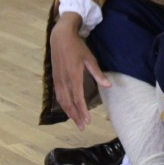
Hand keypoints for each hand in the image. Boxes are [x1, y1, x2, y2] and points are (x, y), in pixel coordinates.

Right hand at [49, 12, 110, 129]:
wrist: (60, 37)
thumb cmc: (77, 47)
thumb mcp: (90, 58)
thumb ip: (98, 74)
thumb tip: (108, 86)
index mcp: (74, 76)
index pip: (78, 99)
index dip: (83, 111)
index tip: (88, 121)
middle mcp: (64, 80)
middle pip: (69, 103)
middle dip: (75, 116)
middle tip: (82, 127)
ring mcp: (57, 80)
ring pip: (62, 101)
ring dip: (69, 112)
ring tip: (75, 121)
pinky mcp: (54, 78)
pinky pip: (58, 95)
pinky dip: (63, 105)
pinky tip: (67, 109)